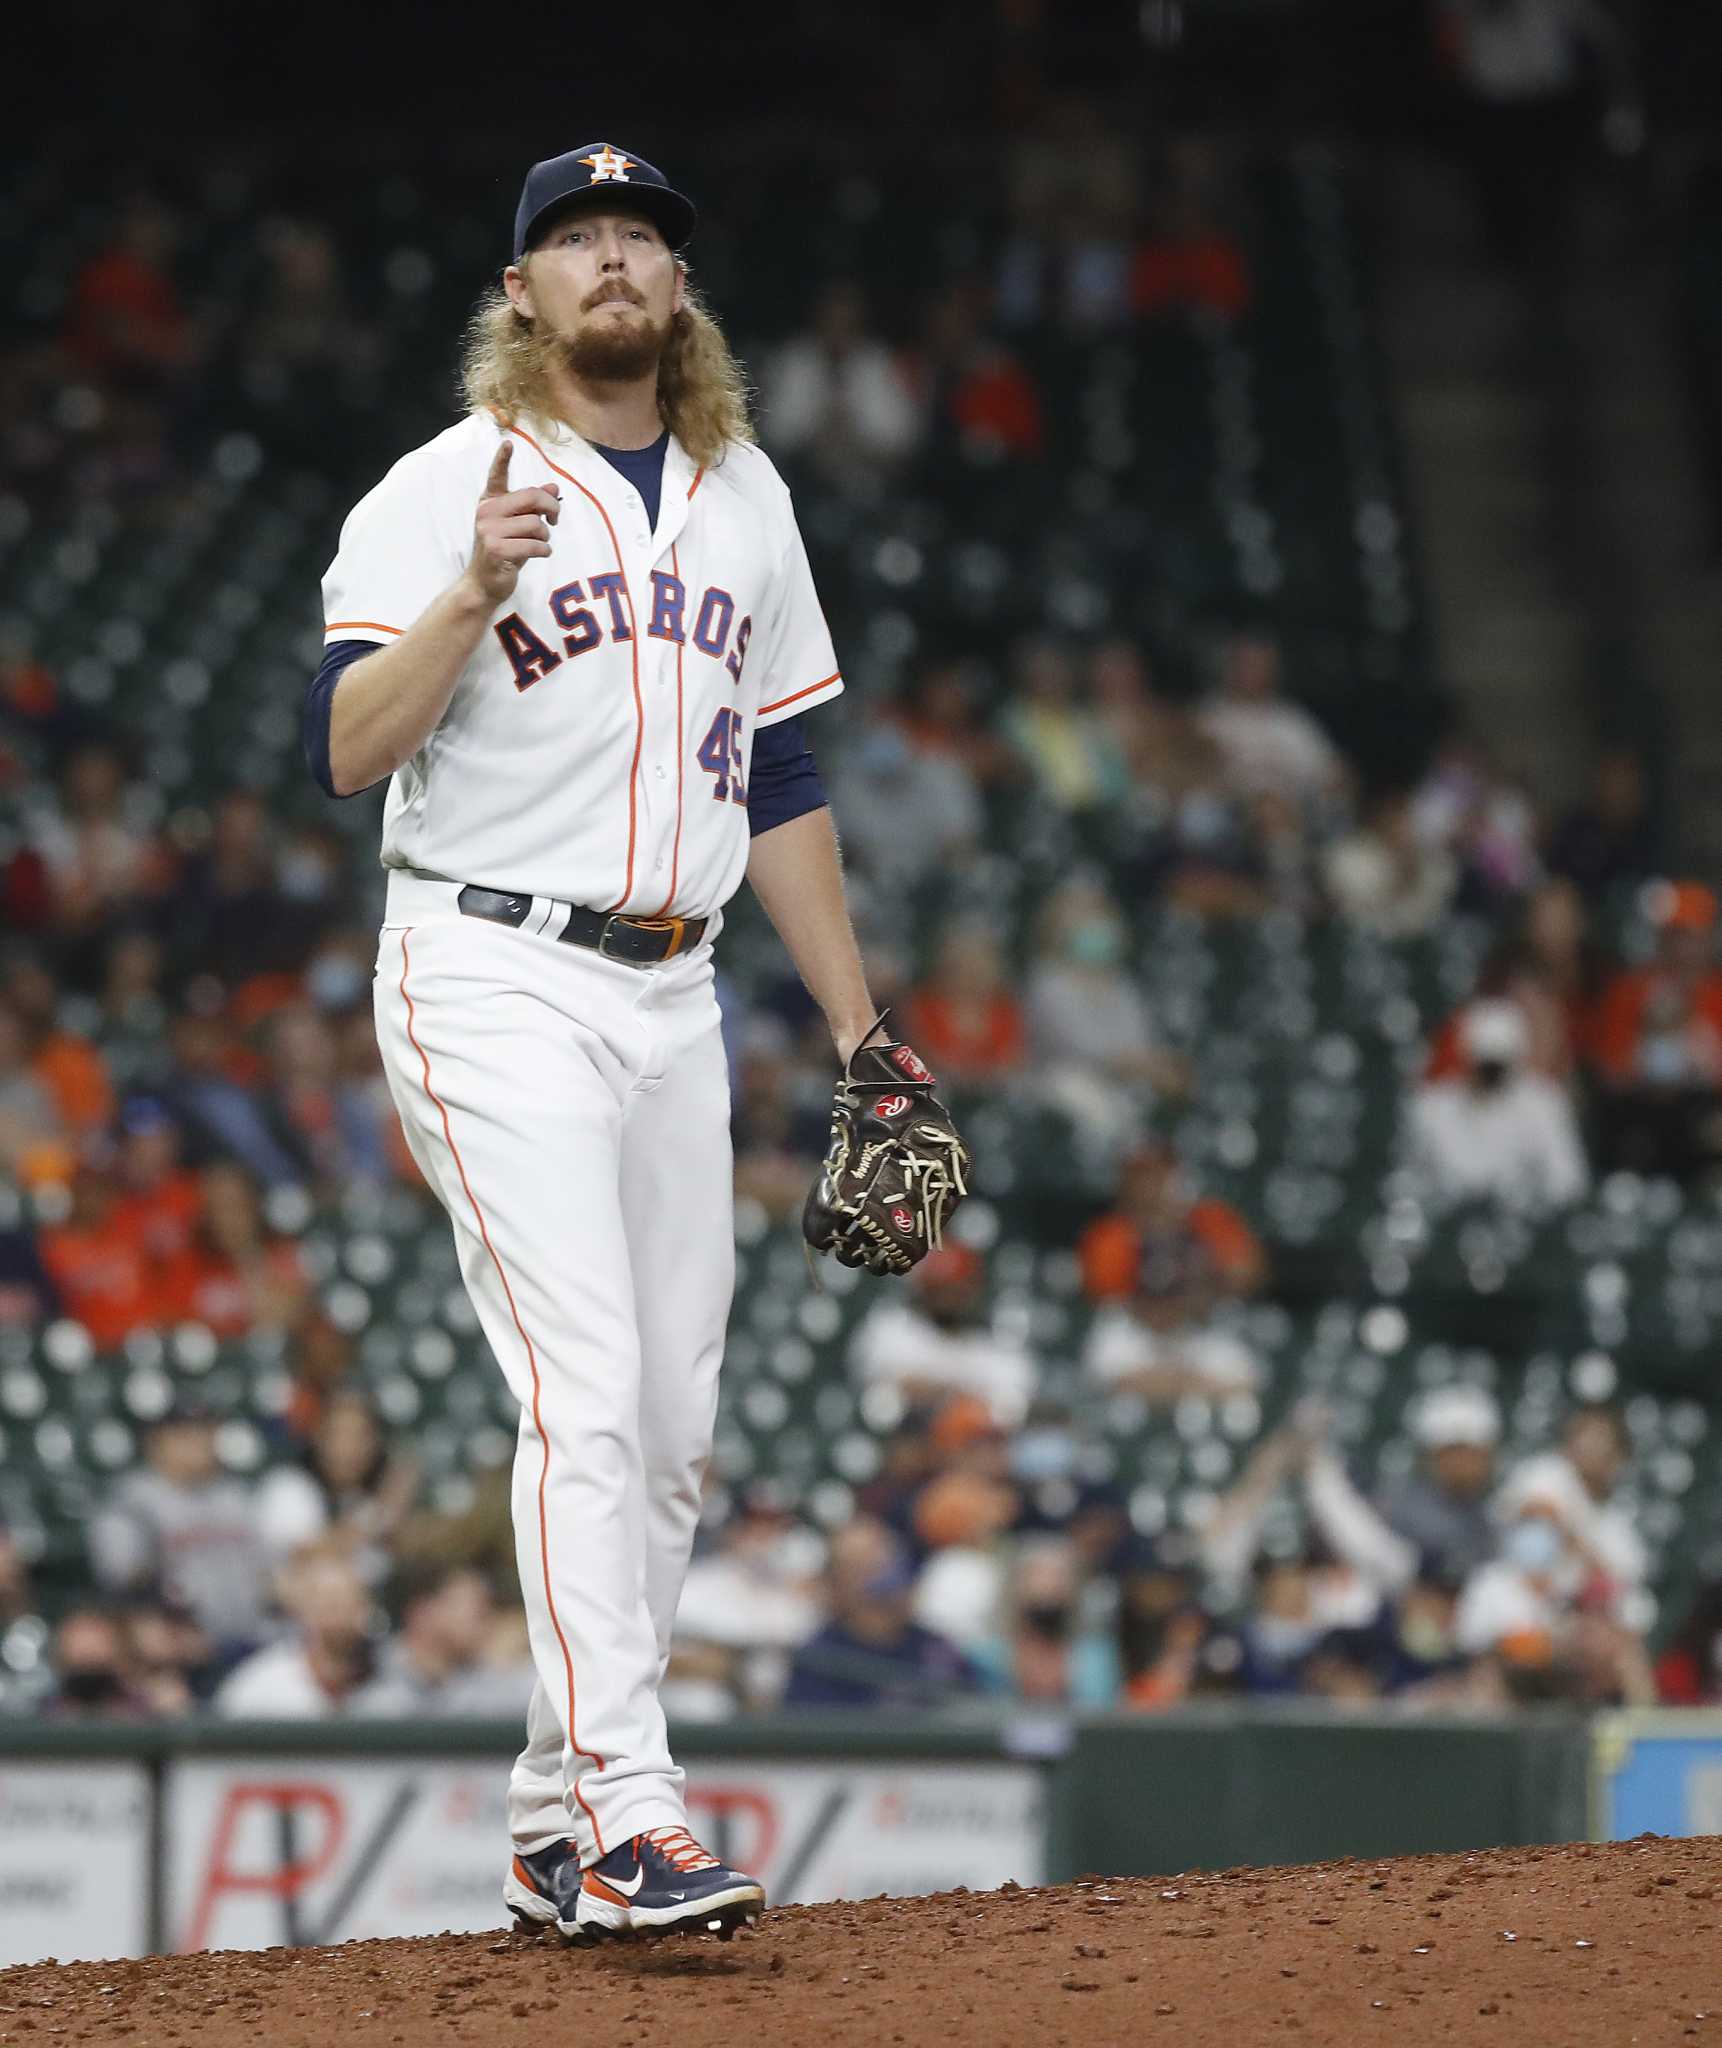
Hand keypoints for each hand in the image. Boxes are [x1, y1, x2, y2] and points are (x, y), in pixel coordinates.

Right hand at [462, 440, 559, 603]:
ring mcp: (489, 531)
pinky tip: (540, 554)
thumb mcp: (519, 526)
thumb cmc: (505, 551)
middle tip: (555, 521)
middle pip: (531, 497)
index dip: (502, 459)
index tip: (509, 443)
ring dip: (545, 536)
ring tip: (539, 544)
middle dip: (551, 508)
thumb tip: (553, 487)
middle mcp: (486, 512)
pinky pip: (534, 544)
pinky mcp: (496, 550)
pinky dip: (544, 551)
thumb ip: (533, 507)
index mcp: (490, 502)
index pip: (496, 476)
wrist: (484, 584)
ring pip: (536, 524)